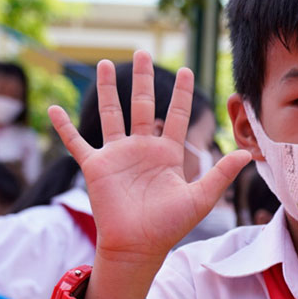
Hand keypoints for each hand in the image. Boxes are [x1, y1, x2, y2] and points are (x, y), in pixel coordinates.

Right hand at [48, 51, 248, 271]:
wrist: (139, 246)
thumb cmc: (169, 226)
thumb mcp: (200, 197)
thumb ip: (220, 174)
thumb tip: (245, 154)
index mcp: (167, 154)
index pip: (176, 116)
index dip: (182, 95)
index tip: (187, 71)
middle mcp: (142, 149)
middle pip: (143, 106)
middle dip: (143, 80)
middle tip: (143, 53)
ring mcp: (117, 156)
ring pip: (112, 114)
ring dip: (106, 90)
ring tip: (104, 64)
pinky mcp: (96, 167)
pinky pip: (76, 143)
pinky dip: (64, 127)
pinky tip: (52, 108)